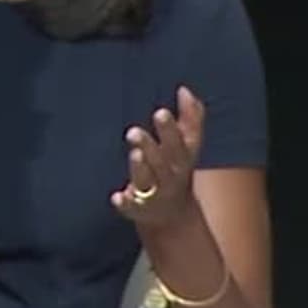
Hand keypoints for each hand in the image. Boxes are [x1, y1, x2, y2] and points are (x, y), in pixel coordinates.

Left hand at [112, 86, 205, 226]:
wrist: (175, 217)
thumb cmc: (177, 170)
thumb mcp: (188, 147)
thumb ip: (190, 119)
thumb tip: (184, 89)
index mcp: (182, 158)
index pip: (182, 142)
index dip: (172, 128)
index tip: (160, 111)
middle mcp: (171, 176)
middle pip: (163, 161)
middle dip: (151, 146)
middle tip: (134, 131)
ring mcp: (155, 194)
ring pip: (148, 181)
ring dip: (141, 168)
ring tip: (134, 153)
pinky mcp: (139, 210)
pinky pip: (132, 207)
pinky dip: (125, 203)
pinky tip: (117, 196)